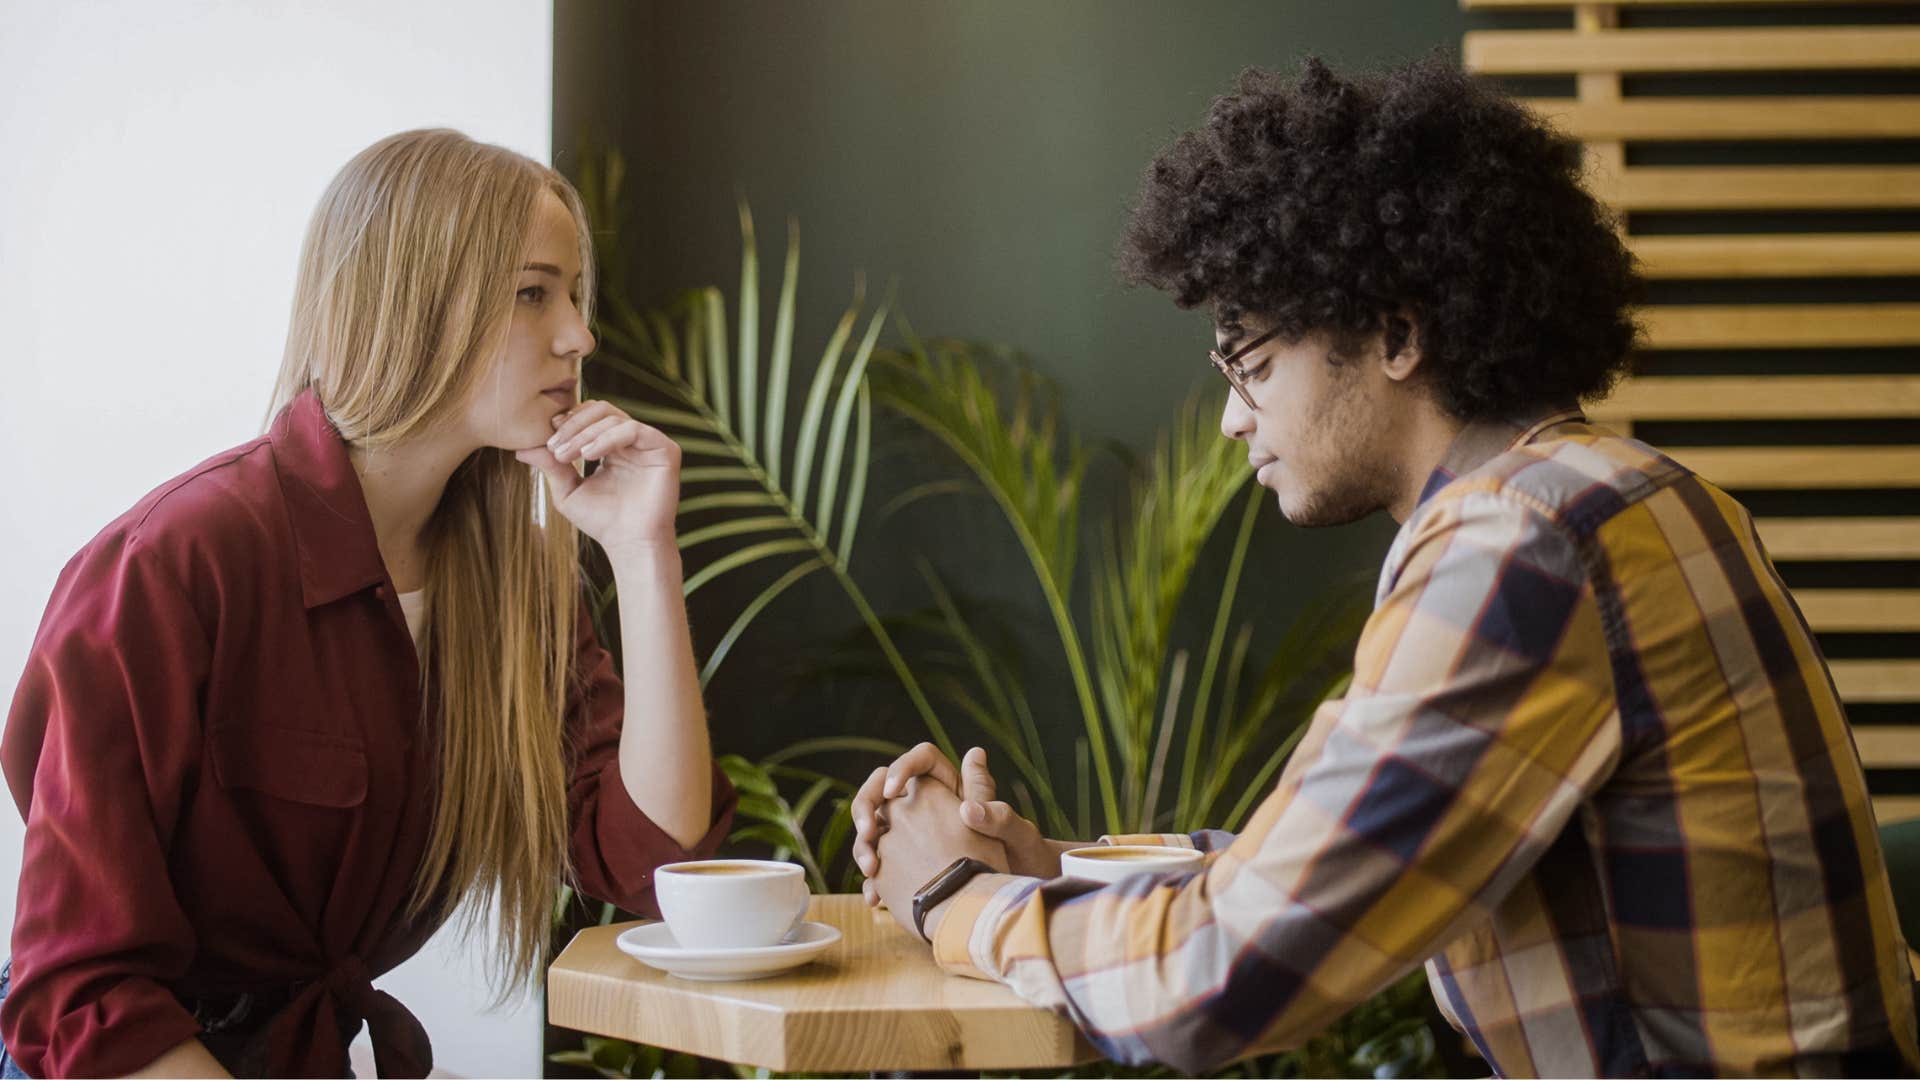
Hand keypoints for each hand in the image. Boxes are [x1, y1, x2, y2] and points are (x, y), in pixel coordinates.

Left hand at [515, 400, 678, 557]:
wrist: (628, 544)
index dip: (568, 422)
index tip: (547, 440)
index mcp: (612, 446)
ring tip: (568, 455)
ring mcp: (650, 443)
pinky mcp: (665, 449)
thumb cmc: (601, 521)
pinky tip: (589, 455)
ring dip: (585, 433)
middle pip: (601, 410)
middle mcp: (632, 441)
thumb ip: (550, 466)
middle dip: (574, 425)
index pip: (590, 417)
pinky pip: (633, 430)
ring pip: (614, 418)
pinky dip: (607, 438)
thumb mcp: (567, 491)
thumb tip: (521, 448)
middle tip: (555, 446)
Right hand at [854, 745, 1058, 906]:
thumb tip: (971, 787)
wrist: (1013, 897)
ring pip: (873, 829)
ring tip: (872, 870)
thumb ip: (995, 810)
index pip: (920, 760)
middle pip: (881, 791)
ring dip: (863, 846)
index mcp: (953, 788)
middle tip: (868, 833)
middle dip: (867, 807)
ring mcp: (911, 836)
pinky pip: (879, 864)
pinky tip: (875, 897)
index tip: (893, 791)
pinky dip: (873, 880)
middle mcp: (928, 806)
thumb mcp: (1015, 833)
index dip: (901, 768)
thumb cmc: (1022, 859)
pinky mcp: (904, 863)